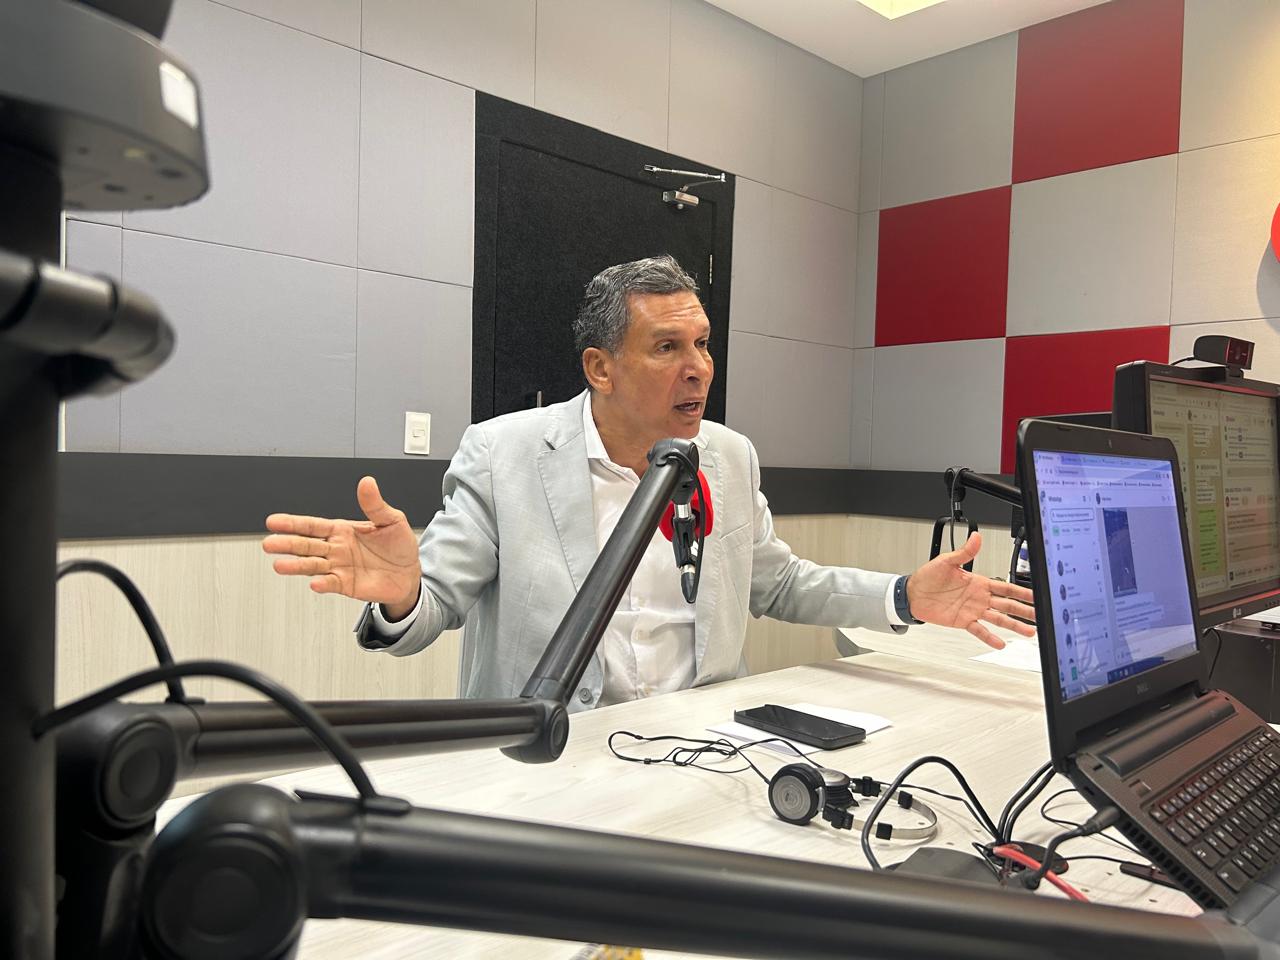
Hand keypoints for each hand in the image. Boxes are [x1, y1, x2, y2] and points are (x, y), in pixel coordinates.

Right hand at [262, 476, 421, 616]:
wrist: (410, 573)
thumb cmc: (399, 545)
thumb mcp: (391, 520)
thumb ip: (375, 505)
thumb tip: (367, 482)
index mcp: (342, 530)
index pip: (313, 525)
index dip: (293, 523)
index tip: (274, 522)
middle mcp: (336, 548)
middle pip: (306, 545)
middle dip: (287, 544)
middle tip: (270, 543)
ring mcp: (339, 567)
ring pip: (312, 565)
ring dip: (296, 565)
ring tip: (280, 565)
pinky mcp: (346, 585)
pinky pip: (331, 583)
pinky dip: (322, 583)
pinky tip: (314, 582)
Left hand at [905, 532, 1035, 648]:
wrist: (913, 593)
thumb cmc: (928, 576)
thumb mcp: (946, 561)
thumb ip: (964, 552)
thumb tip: (976, 537)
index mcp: (979, 582)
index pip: (1005, 587)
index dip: (1021, 591)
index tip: (1036, 595)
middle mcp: (979, 597)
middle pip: (1007, 605)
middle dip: (1025, 610)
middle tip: (1041, 615)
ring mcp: (973, 610)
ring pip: (998, 619)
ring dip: (1014, 625)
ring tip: (1029, 631)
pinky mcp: (963, 621)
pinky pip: (979, 630)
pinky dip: (989, 637)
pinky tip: (1000, 643)